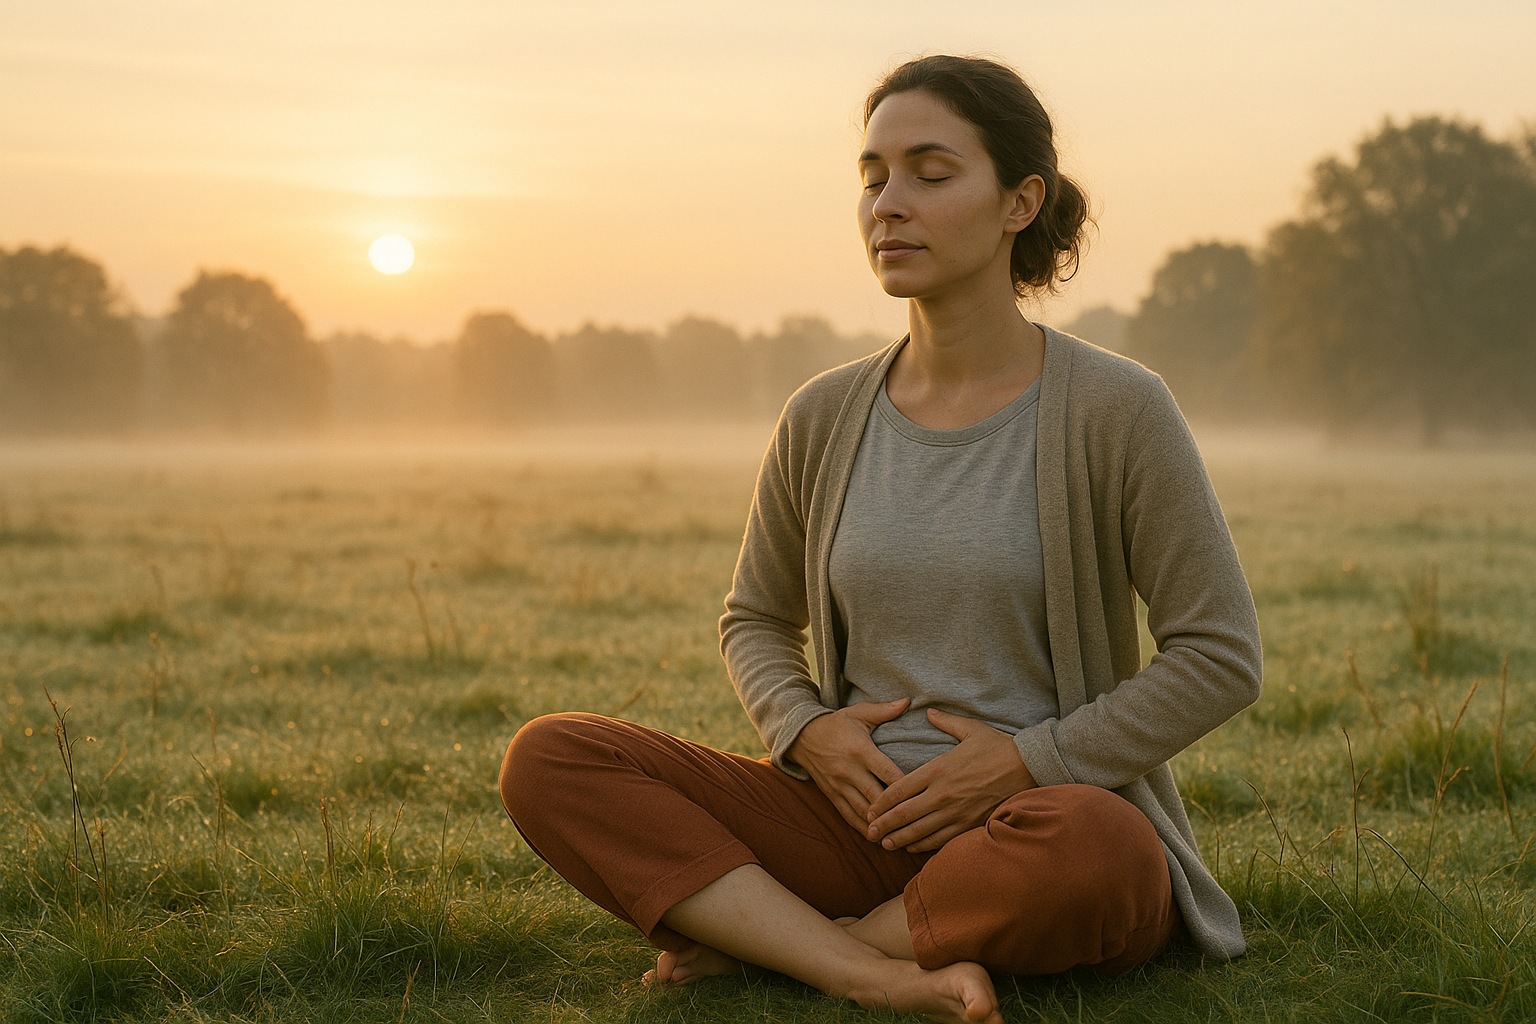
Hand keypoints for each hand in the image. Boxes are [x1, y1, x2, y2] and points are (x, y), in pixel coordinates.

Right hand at [787, 699, 908, 834]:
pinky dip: (863, 828)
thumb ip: (885, 710)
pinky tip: (878, 836)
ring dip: (881, 824)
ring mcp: (839, 786)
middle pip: (877, 797)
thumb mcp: (858, 713)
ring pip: (863, 811)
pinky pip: (848, 816)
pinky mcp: (832, 795)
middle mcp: (849, 771)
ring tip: (901, 834)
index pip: (887, 773)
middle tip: (918, 822)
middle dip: (895, 811)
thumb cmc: (836, 723)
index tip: (924, 795)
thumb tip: (909, 701)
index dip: (906, 787)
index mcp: (861, 751)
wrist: (801, 736)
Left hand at [864, 708, 1035, 852]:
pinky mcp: (969, 824)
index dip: (881, 802)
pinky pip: (940, 839)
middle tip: (869, 833)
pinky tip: (912, 846)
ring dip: (899, 839)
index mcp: (937, 769)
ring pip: (919, 831)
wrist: (1029, 767)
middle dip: (883, 825)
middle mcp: (942, 794)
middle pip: (903, 814)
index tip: (870, 809)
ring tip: (884, 844)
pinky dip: (923, 845)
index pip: (899, 789)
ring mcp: (955, 812)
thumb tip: (927, 711)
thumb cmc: (999, 747)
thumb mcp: (970, 729)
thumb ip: (945, 721)